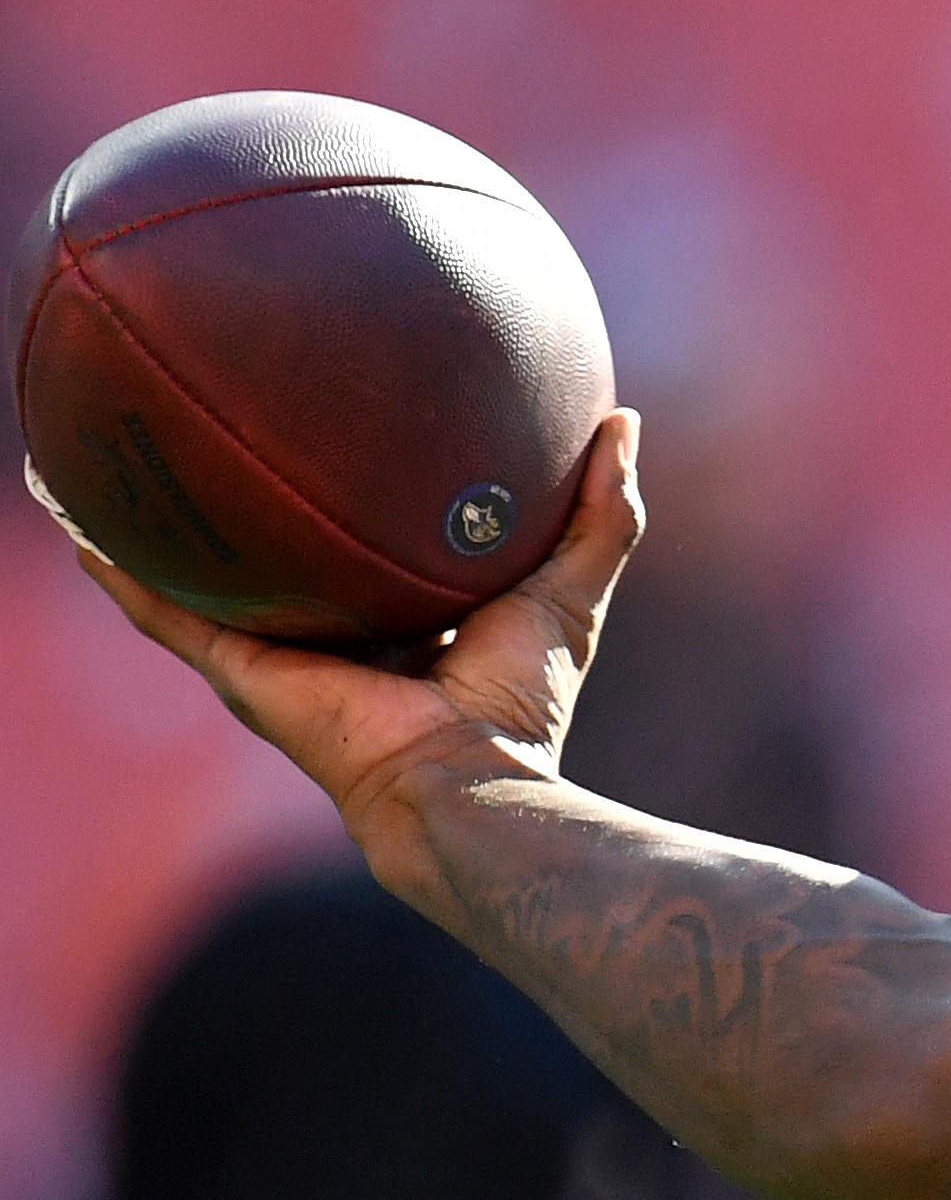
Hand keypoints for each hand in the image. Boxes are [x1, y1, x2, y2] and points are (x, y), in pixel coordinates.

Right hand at [76, 408, 646, 842]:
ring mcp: (278, 655)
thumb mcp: (570, 588)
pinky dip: (121, 571)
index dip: (349, 501)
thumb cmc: (524, 701)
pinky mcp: (240, 672)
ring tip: (107, 468)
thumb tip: (620, 420)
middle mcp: (332, 637)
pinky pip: (164, 612)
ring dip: (152, 533)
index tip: (333, 435)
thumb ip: (602, 512)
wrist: (466, 779)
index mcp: (402, 621)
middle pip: (274, 562)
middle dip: (241, 510)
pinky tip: (80, 523)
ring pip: (199, 582)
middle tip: (207, 433)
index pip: (365, 550)